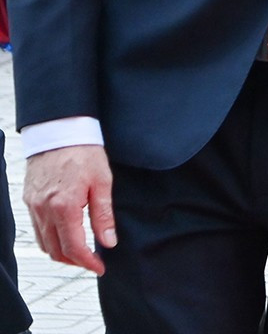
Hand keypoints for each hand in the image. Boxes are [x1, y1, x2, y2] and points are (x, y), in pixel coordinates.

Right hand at [24, 145, 114, 273]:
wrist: (59, 131)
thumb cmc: (83, 151)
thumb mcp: (103, 182)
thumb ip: (103, 215)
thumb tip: (108, 241)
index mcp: (64, 206)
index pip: (74, 247)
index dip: (88, 262)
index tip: (100, 267)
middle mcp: (44, 210)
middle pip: (55, 251)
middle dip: (75, 261)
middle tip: (92, 261)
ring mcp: (33, 206)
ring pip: (43, 243)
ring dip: (61, 252)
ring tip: (81, 251)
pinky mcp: (29, 201)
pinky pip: (36, 230)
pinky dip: (49, 239)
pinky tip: (64, 234)